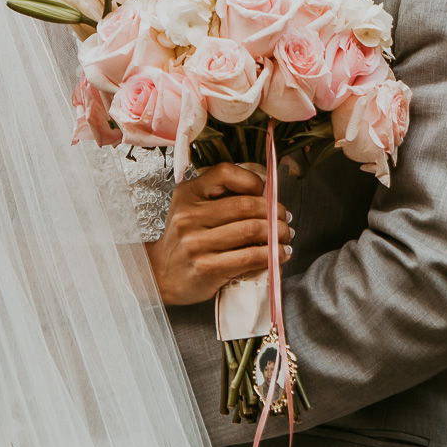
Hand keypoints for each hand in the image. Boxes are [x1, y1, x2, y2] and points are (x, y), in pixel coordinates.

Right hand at [146, 162, 292, 305]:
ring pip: (251, 230)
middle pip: (245, 206)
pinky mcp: (207, 268)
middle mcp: (189, 216)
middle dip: (274, 211)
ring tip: (286, 235)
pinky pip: (249, 257)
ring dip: (278, 233)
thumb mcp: (191, 206)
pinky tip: (280, 254)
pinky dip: (272, 255)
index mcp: (188, 193)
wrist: (161, 274)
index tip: (266, 193)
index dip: (253, 181)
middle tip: (285, 218)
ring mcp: (197, 243)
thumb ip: (220, 195)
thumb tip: (266, 195)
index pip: (225, 173)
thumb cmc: (185, 238)